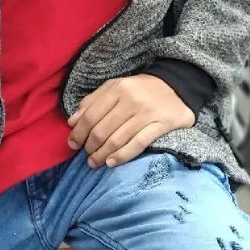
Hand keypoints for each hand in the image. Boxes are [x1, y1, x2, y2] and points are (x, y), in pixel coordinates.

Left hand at [67, 74, 194, 169]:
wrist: (177, 86)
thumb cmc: (140, 90)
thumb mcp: (116, 87)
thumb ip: (93, 101)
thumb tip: (72, 121)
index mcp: (117, 88)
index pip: (91, 115)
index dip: (79, 132)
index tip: (72, 144)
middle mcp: (131, 100)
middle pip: (102, 129)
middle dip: (90, 147)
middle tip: (85, 156)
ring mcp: (146, 113)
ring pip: (117, 139)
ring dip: (102, 155)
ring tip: (94, 163)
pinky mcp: (161, 125)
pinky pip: (138, 144)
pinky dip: (122, 156)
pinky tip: (111, 163)